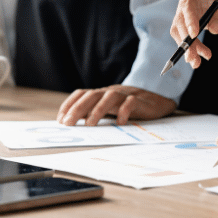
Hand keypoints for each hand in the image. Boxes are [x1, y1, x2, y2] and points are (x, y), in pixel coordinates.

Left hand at [57, 85, 176, 125]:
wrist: (157, 100)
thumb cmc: (128, 107)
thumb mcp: (109, 109)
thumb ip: (93, 113)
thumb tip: (72, 123)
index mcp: (101, 94)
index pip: (81, 94)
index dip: (69, 104)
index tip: (60, 119)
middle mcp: (111, 92)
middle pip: (92, 95)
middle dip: (77, 109)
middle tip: (68, 124)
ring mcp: (125, 95)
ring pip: (110, 97)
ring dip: (97, 110)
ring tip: (90, 124)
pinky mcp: (140, 100)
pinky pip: (131, 102)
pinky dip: (124, 111)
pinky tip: (120, 123)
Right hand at [170, 0, 217, 68]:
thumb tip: (213, 29)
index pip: (189, 1)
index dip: (189, 19)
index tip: (194, 35)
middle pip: (181, 18)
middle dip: (186, 39)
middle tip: (193, 57)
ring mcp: (188, 6)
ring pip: (179, 29)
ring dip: (187, 46)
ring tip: (197, 61)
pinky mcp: (190, 18)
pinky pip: (185, 34)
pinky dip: (191, 46)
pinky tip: (201, 54)